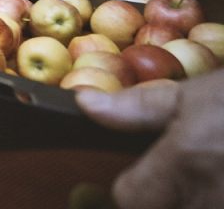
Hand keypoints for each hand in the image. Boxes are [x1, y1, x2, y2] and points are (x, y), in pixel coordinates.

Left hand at [76, 69, 223, 208]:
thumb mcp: (195, 96)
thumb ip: (137, 107)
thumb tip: (84, 104)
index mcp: (186, 162)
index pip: (129, 198)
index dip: (132, 187)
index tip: (144, 176)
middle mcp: (211, 198)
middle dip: (164, 197)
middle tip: (184, 175)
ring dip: (192, 200)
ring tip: (208, 176)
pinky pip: (213, 207)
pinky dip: (213, 200)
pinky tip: (217, 185)